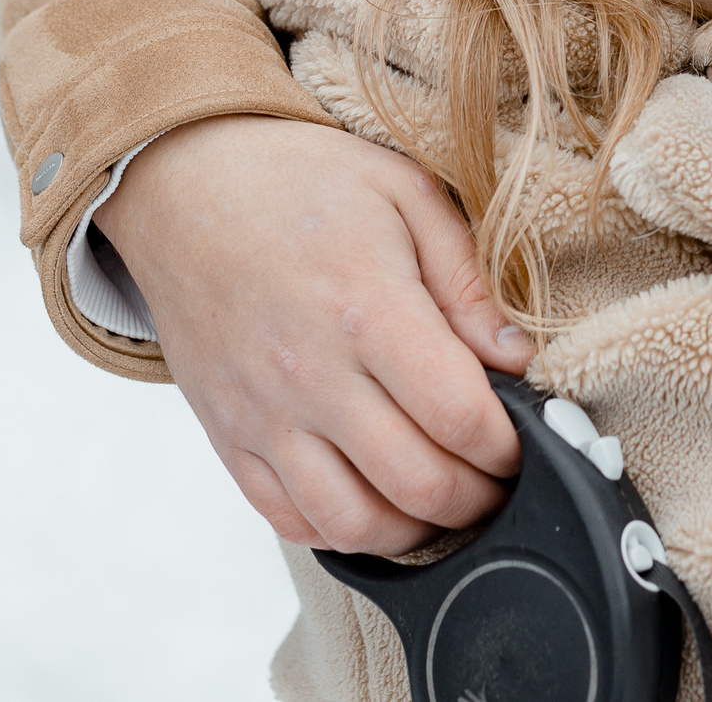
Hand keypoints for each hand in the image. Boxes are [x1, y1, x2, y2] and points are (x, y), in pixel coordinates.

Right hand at [95, 113, 535, 555]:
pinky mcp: (229, 437)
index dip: (510, 444)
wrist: (186, 184)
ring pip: (354, 522)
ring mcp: (263, 415)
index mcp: (367, 307)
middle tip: (498, 478)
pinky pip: (289, 520)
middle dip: (479, 497)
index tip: (526, 438)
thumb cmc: (305, 181)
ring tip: (445, 498)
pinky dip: (345, 530)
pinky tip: (377, 498)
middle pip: (417, 483)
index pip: (460, 415)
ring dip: (417, 528)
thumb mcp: (408, 195)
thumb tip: (517, 359)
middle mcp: (310, 374)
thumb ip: (468, 284)